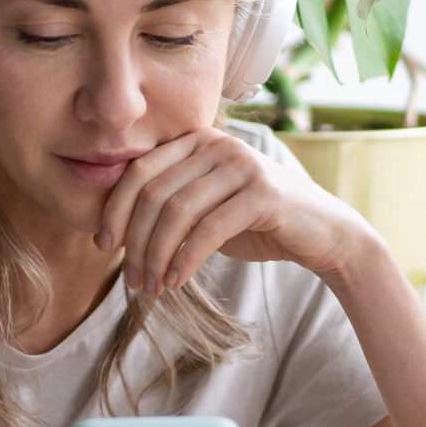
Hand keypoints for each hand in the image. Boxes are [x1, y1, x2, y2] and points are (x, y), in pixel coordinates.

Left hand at [94, 126, 375, 293]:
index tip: (102, 245)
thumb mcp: (205, 209)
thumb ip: (168, 206)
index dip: (115, 210)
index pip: (139, 171)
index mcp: (197, 140)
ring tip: (152, 286)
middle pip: (153, 192)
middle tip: (132, 278)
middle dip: (134, 240)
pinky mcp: (263, 193)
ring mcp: (242, 164)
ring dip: (157, 255)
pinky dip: (185, 259)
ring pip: (176, 212)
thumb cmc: (257, 223)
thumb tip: (114, 230)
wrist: (323, 234)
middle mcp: (218, 144)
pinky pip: (208, 229)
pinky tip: (177, 282)